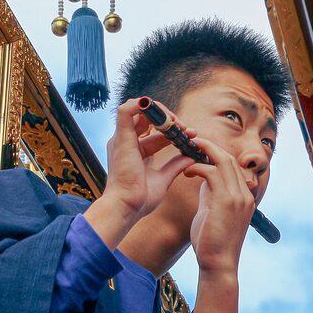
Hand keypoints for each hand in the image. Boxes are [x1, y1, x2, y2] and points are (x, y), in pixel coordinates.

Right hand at [84, 99, 194, 247]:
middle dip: (169, 118)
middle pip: (147, 118)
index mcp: (134, 152)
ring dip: (159, 111)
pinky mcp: (121, 137)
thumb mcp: (163, 179)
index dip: (175, 131)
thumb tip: (191, 157)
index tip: (192, 135)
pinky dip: (142, 105)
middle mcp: (126, 142)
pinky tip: (162, 114)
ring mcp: (122, 138)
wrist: (127, 208)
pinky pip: (125, 110)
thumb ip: (175, 166)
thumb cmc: (140, 199)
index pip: (156, 133)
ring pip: (138, 109)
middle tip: (185, 128)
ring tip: (175, 122)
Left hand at [184, 136, 255, 278]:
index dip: (216, 154)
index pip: (232, 166)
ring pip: (223, 161)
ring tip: (188, 149)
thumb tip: (203, 177)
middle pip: (229, 158)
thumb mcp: (212, 212)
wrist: (218, 265)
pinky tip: (186, 171)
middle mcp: (245, 194)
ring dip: (204, 151)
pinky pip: (212, 173)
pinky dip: (198, 167)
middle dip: (210, 147)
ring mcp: (238, 197)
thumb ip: (210, 193)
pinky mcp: (226, 201)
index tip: (199, 150)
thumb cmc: (212, 243)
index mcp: (243, 196)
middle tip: (192, 142)